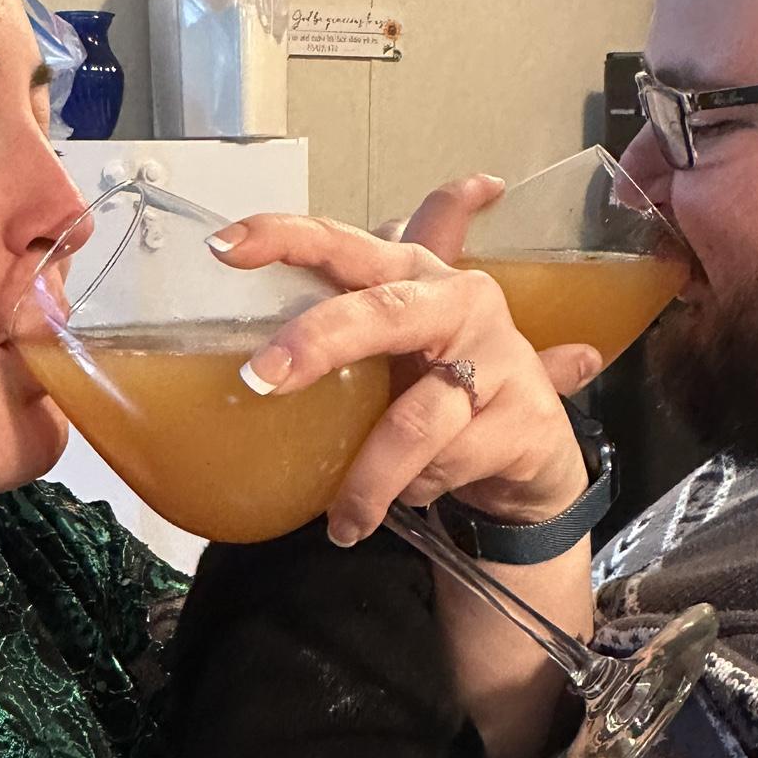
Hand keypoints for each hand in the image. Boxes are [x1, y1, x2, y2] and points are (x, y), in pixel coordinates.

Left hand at [208, 176, 602, 546]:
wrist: (534, 451)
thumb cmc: (442, 388)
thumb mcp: (387, 356)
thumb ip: (323, 345)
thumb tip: (230, 373)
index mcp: (411, 273)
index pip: (342, 242)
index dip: (282, 237)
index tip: (223, 246)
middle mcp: (458, 300)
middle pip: (381, 312)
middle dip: (316, 342)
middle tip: (260, 380)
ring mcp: (499, 356)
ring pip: (413, 422)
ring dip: (368, 478)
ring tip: (343, 520)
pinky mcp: (525, 416)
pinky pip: (446, 465)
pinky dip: (416, 490)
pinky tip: (413, 495)